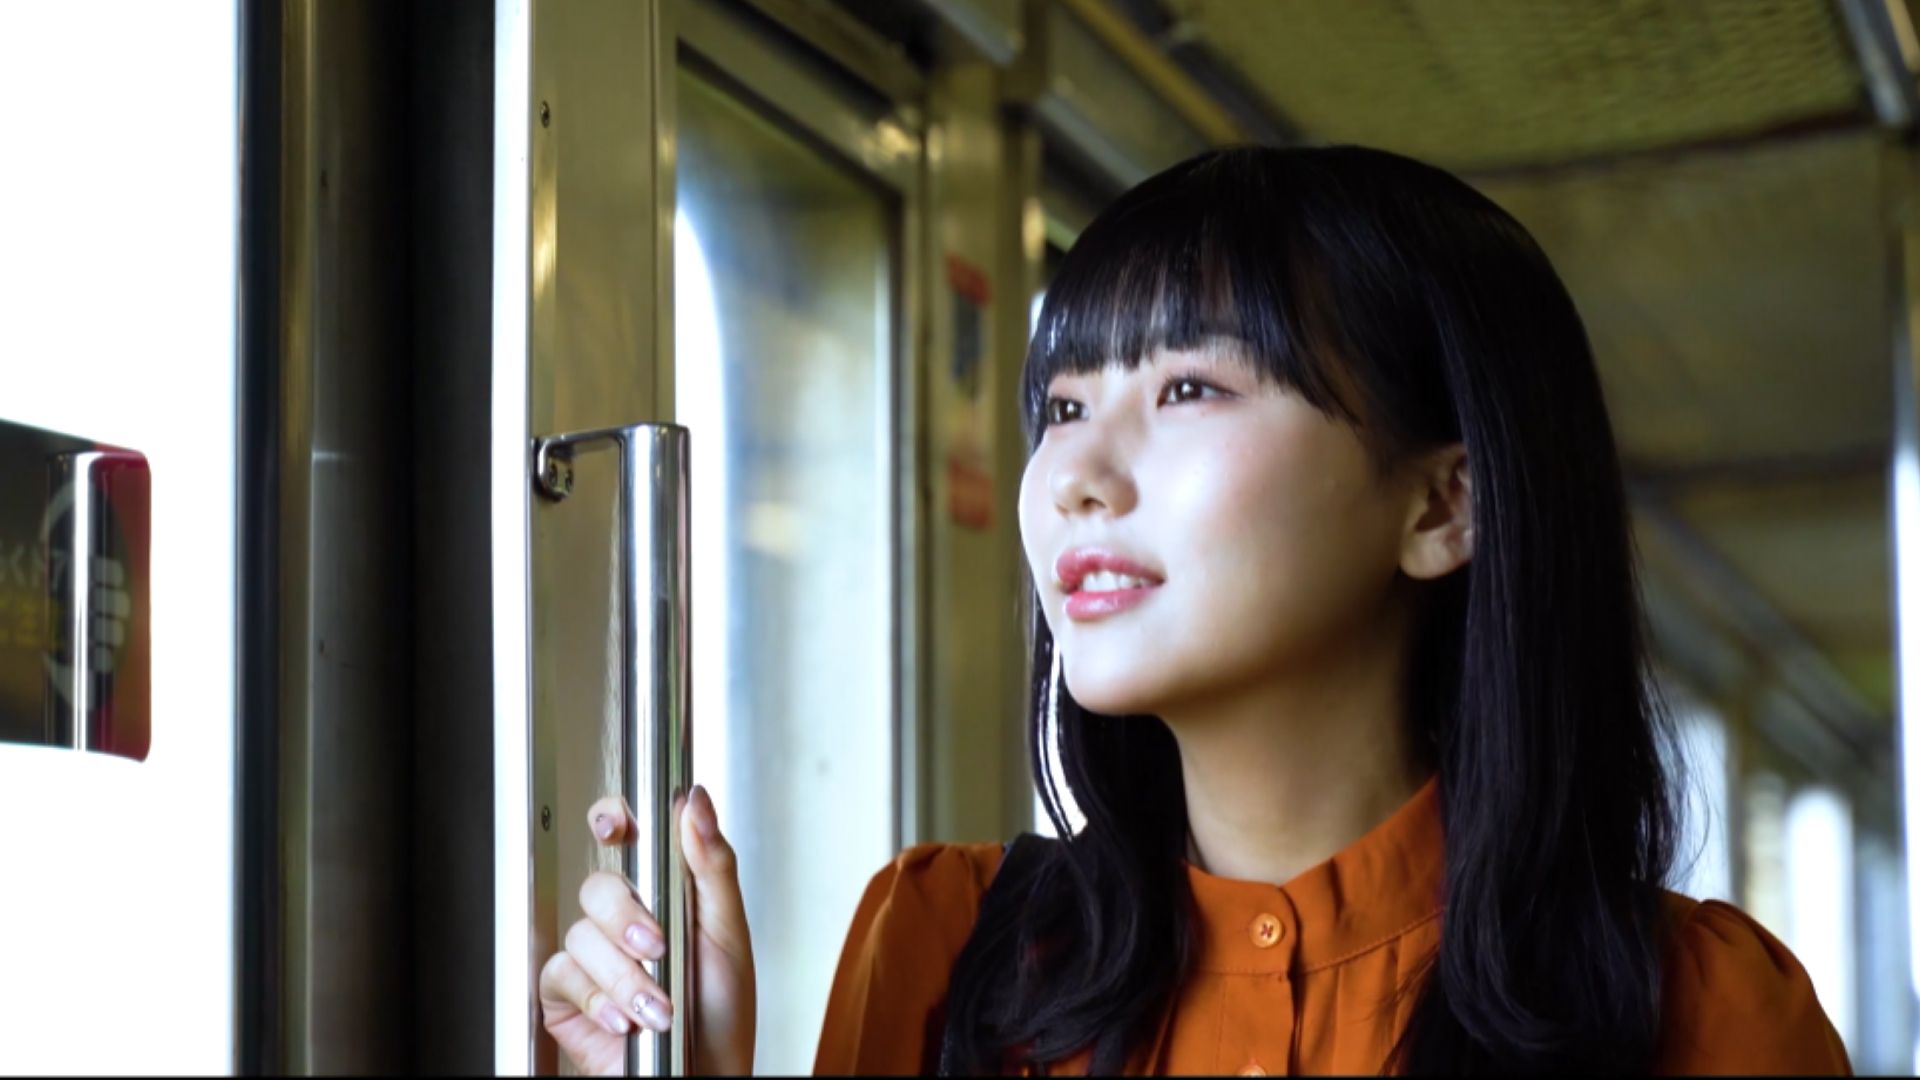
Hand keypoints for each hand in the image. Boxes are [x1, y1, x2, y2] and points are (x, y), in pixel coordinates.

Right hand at [538, 785, 756, 1074]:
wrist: (704, 1074)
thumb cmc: (723, 1012)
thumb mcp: (729, 933)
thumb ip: (712, 864)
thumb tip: (697, 803)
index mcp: (665, 893)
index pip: (627, 839)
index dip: (612, 820)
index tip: (617, 824)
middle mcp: (625, 920)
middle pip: (599, 886)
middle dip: (627, 920)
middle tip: (657, 948)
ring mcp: (595, 956)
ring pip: (582, 934)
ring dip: (624, 976)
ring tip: (657, 1006)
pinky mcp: (568, 994)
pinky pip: (561, 974)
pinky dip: (598, 999)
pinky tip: (625, 1020)